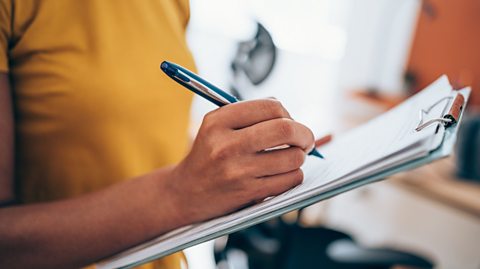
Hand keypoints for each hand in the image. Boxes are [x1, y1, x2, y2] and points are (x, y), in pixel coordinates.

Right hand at [166, 99, 314, 223]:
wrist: (186, 193)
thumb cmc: (209, 155)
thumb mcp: (217, 126)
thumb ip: (249, 114)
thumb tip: (290, 115)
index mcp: (218, 121)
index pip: (270, 106)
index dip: (288, 113)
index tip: (290, 121)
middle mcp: (226, 145)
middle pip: (286, 130)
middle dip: (304, 134)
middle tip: (306, 140)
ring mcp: (238, 171)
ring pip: (293, 157)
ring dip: (299, 157)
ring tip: (291, 158)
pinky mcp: (248, 193)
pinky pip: (290, 180)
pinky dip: (294, 175)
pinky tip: (283, 174)